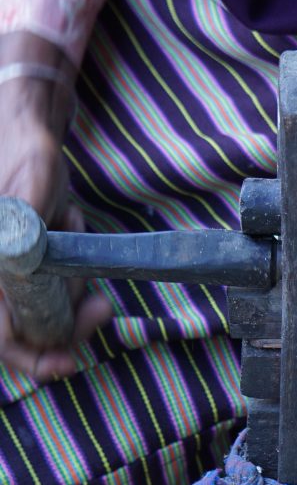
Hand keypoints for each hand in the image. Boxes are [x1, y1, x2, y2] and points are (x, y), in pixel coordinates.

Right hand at [0, 34, 112, 378]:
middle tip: (98, 307)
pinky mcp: (29, 258)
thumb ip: (25, 243)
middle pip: (25, 330)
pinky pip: (55, 281)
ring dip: (70, 286)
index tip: (68, 362)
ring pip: (45, 308)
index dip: (31, 356)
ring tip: (72, 225)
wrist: (25, 122)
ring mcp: (10, 267)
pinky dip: (71, 267)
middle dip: (64, 323)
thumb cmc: (21, 151)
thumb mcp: (28, 194)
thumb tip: (22, 288)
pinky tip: (68, 218)